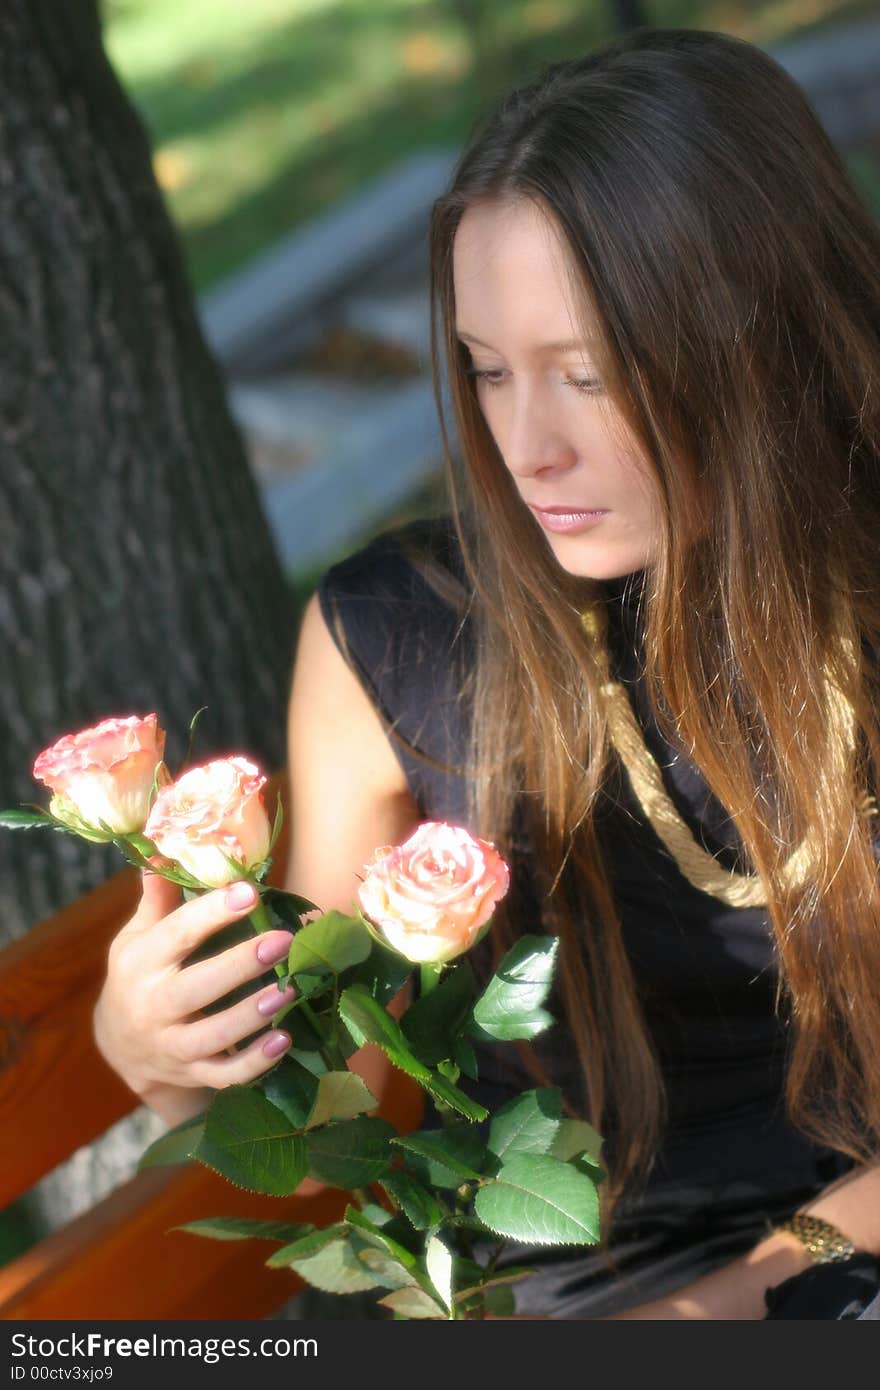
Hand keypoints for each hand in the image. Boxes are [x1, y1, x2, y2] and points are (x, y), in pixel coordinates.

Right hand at [92, 865, 295, 1121]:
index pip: (177, 934)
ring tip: (289, 991)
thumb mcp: (137, 936)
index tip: (249, 892)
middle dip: (241, 965)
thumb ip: (157, 900)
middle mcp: (154, 1005)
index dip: (212, 913)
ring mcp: (173, 1045)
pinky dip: (254, 1063)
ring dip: (252, 1016)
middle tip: (283, 941)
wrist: (120, 1045)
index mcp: (142, 962)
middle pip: (197, 988)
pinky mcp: (193, 1074)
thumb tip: (163, 853)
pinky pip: (224, 1075)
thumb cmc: (140, 974)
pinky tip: (284, 1040)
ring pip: (213, 1036)